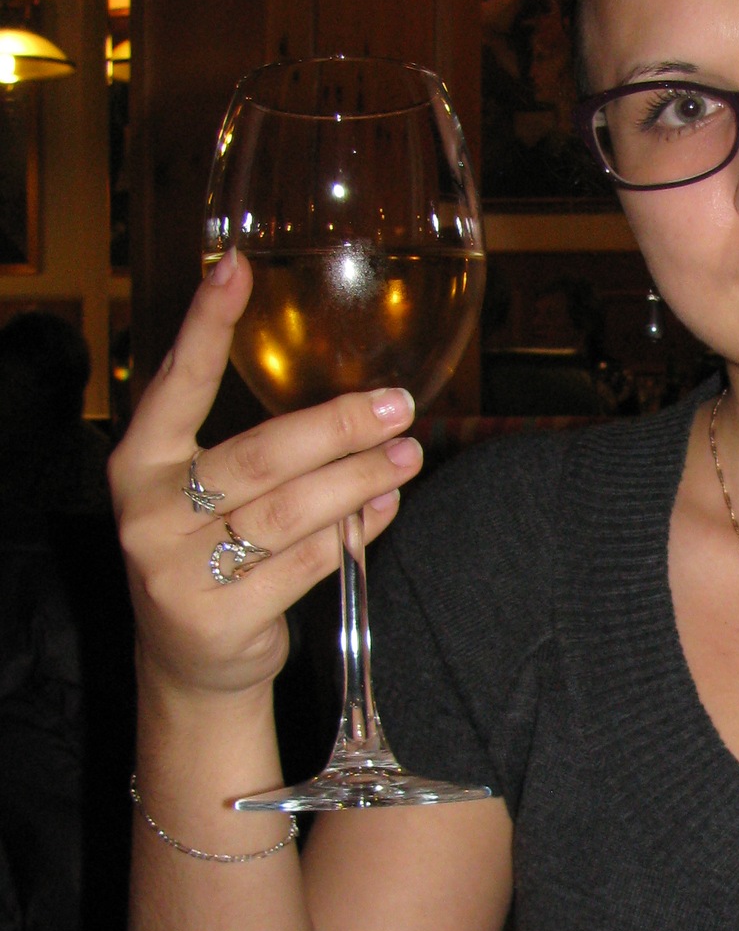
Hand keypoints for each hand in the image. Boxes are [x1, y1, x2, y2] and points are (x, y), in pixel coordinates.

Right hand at [109, 248, 423, 700]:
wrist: (192, 663)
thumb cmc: (211, 556)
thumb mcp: (206, 497)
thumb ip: (257, 450)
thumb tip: (355, 401)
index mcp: (139, 465)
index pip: (174, 385)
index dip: (205, 326)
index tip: (236, 267)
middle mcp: (148, 513)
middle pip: (260, 456)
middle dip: (338, 427)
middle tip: (397, 405)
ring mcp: (178, 570)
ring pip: (292, 511)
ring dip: (361, 479)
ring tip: (407, 455)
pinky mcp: (220, 617)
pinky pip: (306, 562)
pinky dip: (356, 532)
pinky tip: (385, 508)